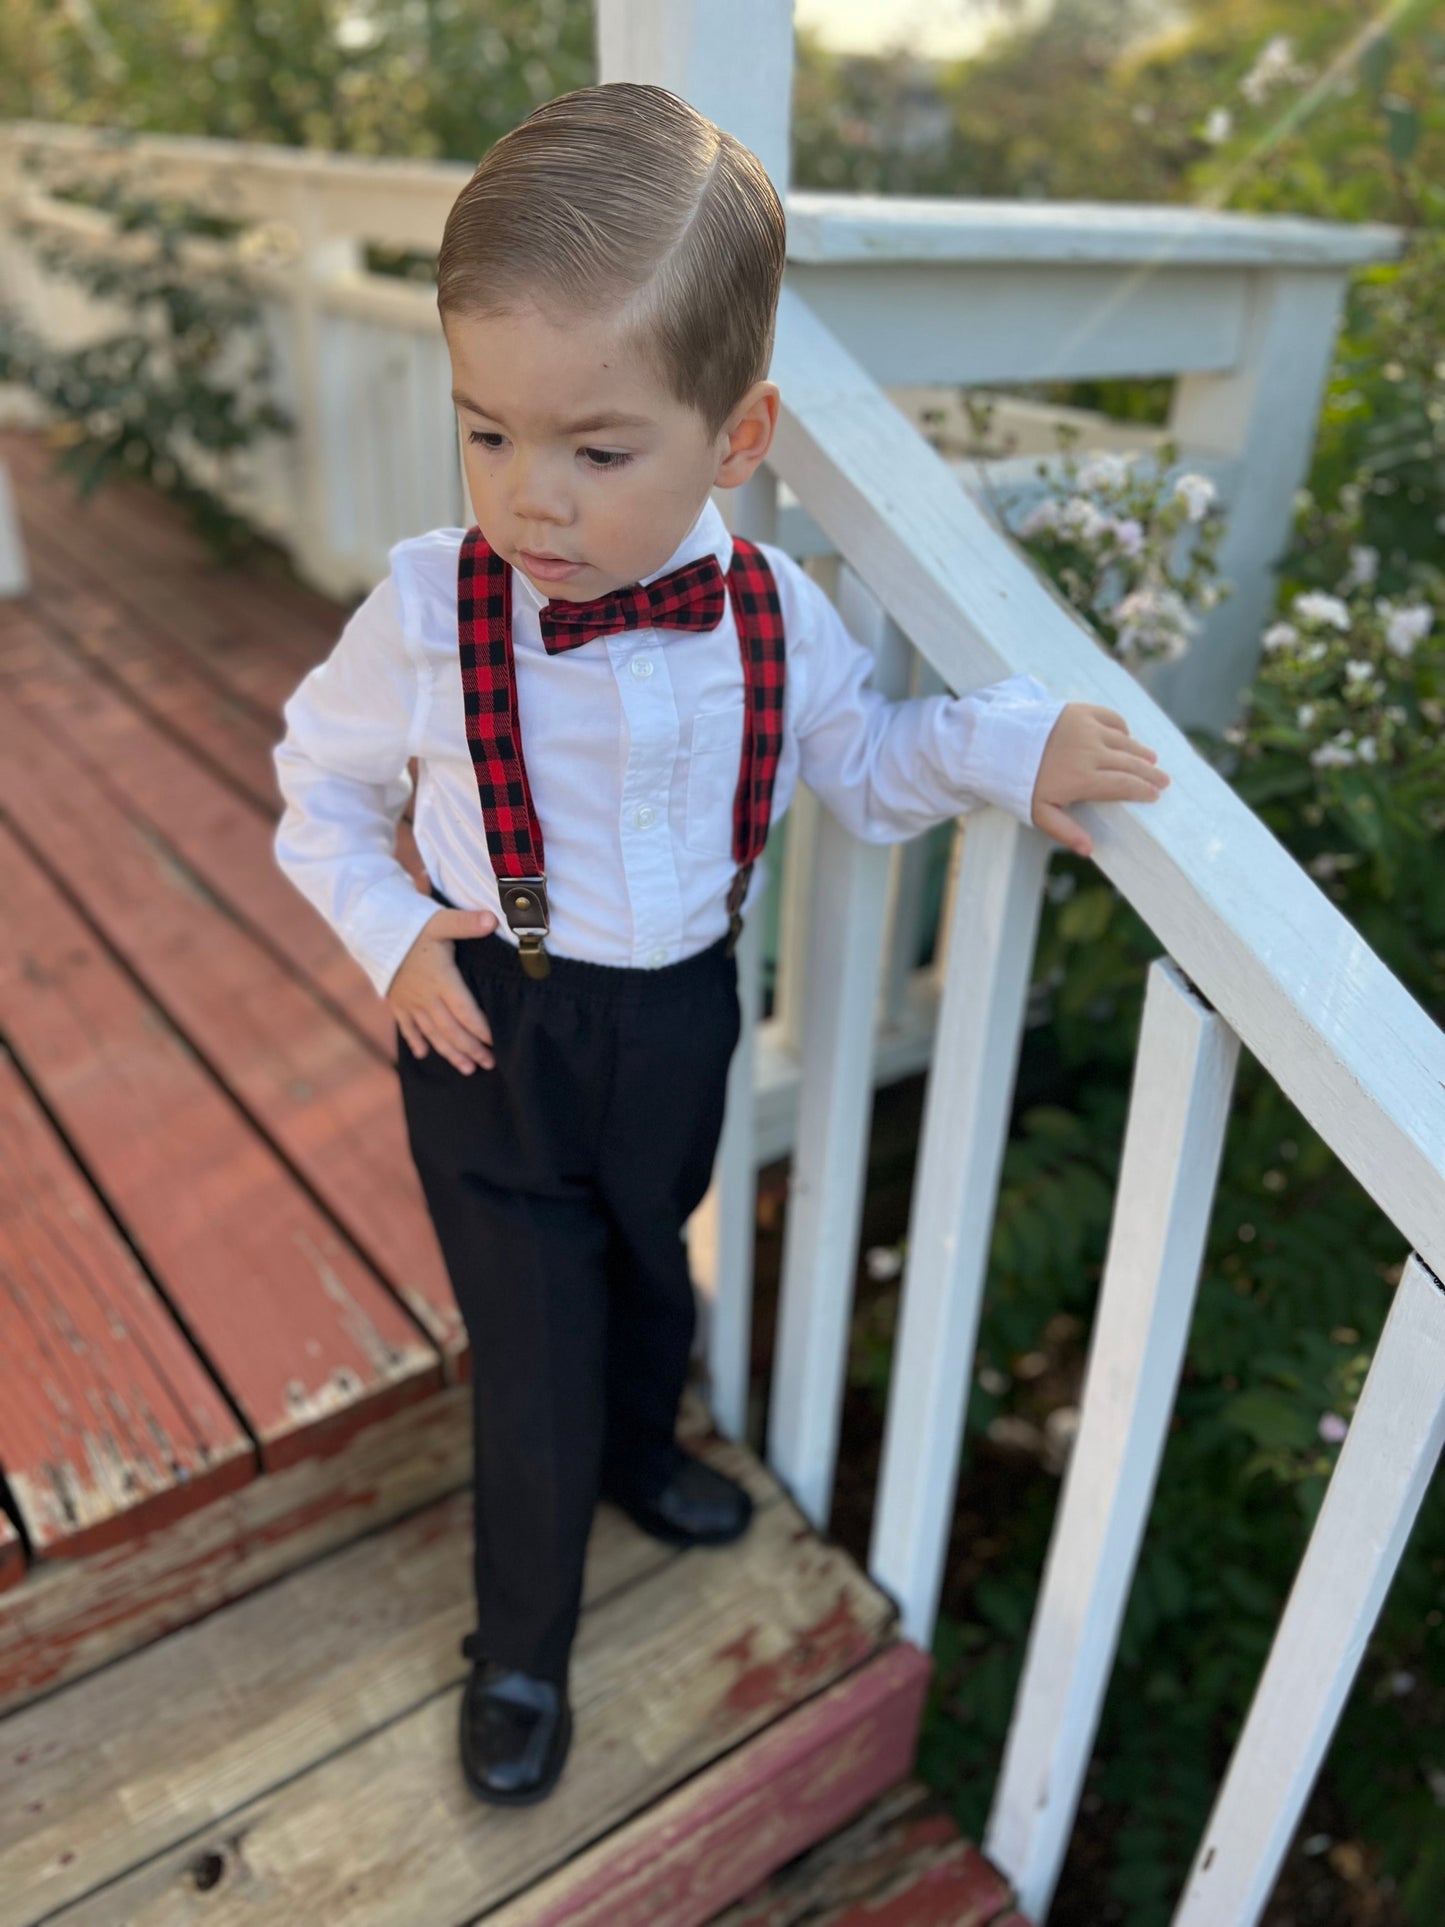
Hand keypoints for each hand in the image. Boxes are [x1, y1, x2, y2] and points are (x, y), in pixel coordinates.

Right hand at [387, 907, 498, 1071]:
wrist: (370, 929)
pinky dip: (416, 1041)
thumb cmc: (411, 923)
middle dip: (471, 1049)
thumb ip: (467, 923)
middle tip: (489, 1064)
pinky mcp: (396, 1001)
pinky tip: (424, 1054)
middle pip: (451, 1030)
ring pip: (432, 1034)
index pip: (466, 1011)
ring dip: (450, 1053)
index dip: (481, 1030)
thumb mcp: (441, 920)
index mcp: (441, 979)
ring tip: (467, 1069)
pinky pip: (407, 1027)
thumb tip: (493, 919)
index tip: (496, 1043)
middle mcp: (426, 997)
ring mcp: (409, 1002)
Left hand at [1030, 703, 1168, 859]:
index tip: (1155, 796)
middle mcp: (1090, 752)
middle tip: (1164, 780)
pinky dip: (1122, 729)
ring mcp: (1086, 728)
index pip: (1124, 786)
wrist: (996, 744)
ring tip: (1152, 761)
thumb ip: (1065, 832)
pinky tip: (1127, 738)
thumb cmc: (1017, 783)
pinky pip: (1111, 718)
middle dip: (1150, 774)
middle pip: (1130, 763)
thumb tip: (1089, 851)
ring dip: (1140, 752)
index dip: (1143, 791)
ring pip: (1124, 741)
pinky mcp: (1079, 711)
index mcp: (1083, 779)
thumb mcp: (1038, 812)